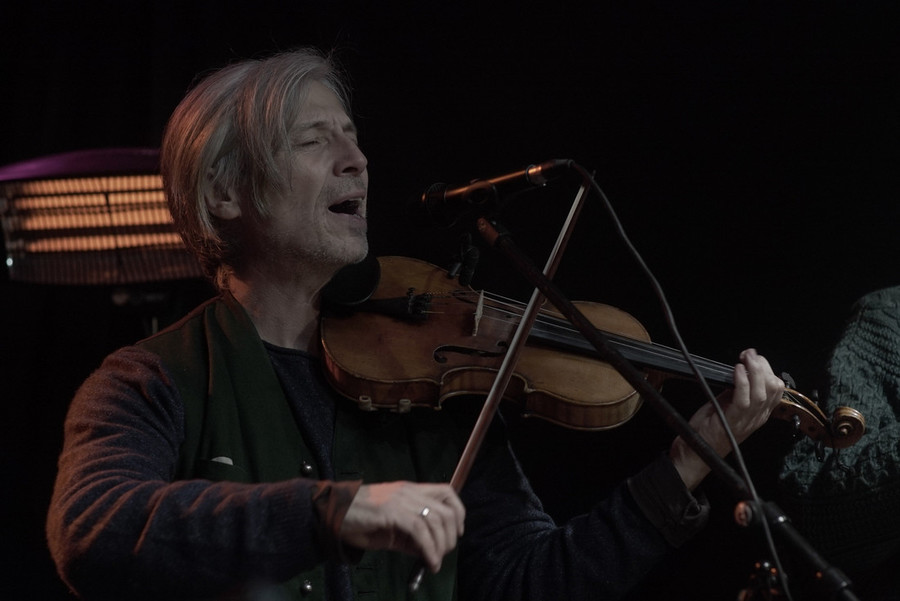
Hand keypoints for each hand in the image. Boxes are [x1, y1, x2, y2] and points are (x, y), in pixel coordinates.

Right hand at [339, 481, 464, 572]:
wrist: (331, 513)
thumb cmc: (359, 520)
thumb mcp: (391, 526)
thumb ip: (411, 535)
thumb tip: (430, 550)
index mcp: (410, 490)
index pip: (446, 491)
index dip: (458, 512)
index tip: (457, 532)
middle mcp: (409, 492)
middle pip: (447, 509)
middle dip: (451, 535)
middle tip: (444, 552)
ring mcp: (400, 500)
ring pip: (436, 520)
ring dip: (441, 546)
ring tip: (435, 561)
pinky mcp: (391, 512)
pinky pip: (420, 531)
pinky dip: (429, 550)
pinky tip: (429, 562)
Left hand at [670, 348, 783, 489]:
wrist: (696, 451)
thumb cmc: (710, 426)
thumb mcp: (729, 405)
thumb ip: (737, 391)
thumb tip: (741, 371)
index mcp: (760, 413)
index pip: (776, 389)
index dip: (768, 369)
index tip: (754, 357)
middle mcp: (758, 417)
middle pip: (773, 388)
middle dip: (764, 366)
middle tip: (749, 355)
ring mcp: (747, 419)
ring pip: (762, 392)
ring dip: (755, 370)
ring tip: (745, 358)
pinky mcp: (733, 420)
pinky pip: (744, 399)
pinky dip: (742, 382)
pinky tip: (737, 370)